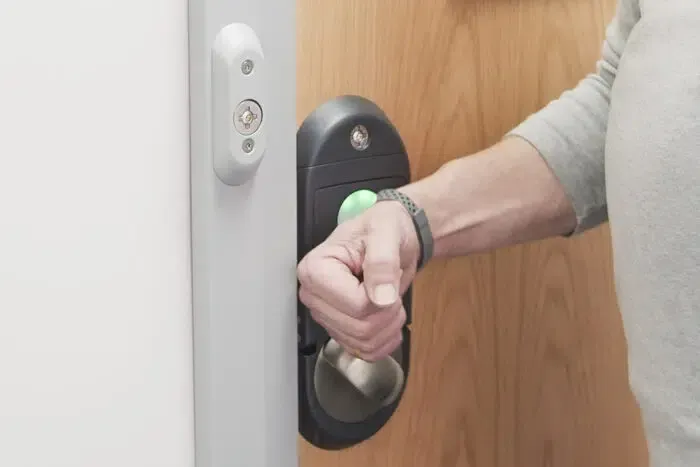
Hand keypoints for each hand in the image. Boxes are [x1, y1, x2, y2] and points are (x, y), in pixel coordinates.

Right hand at [297, 200, 419, 360]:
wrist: (391, 238)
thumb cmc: (382, 228)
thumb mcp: (385, 232)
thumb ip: (382, 260)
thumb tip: (381, 295)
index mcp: (315, 270)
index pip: (355, 305)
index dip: (381, 296)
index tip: (385, 274)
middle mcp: (314, 296)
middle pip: (360, 328)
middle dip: (388, 312)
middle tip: (391, 286)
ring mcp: (327, 316)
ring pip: (364, 344)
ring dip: (389, 325)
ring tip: (389, 297)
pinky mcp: (341, 330)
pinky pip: (366, 352)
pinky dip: (385, 340)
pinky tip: (387, 317)